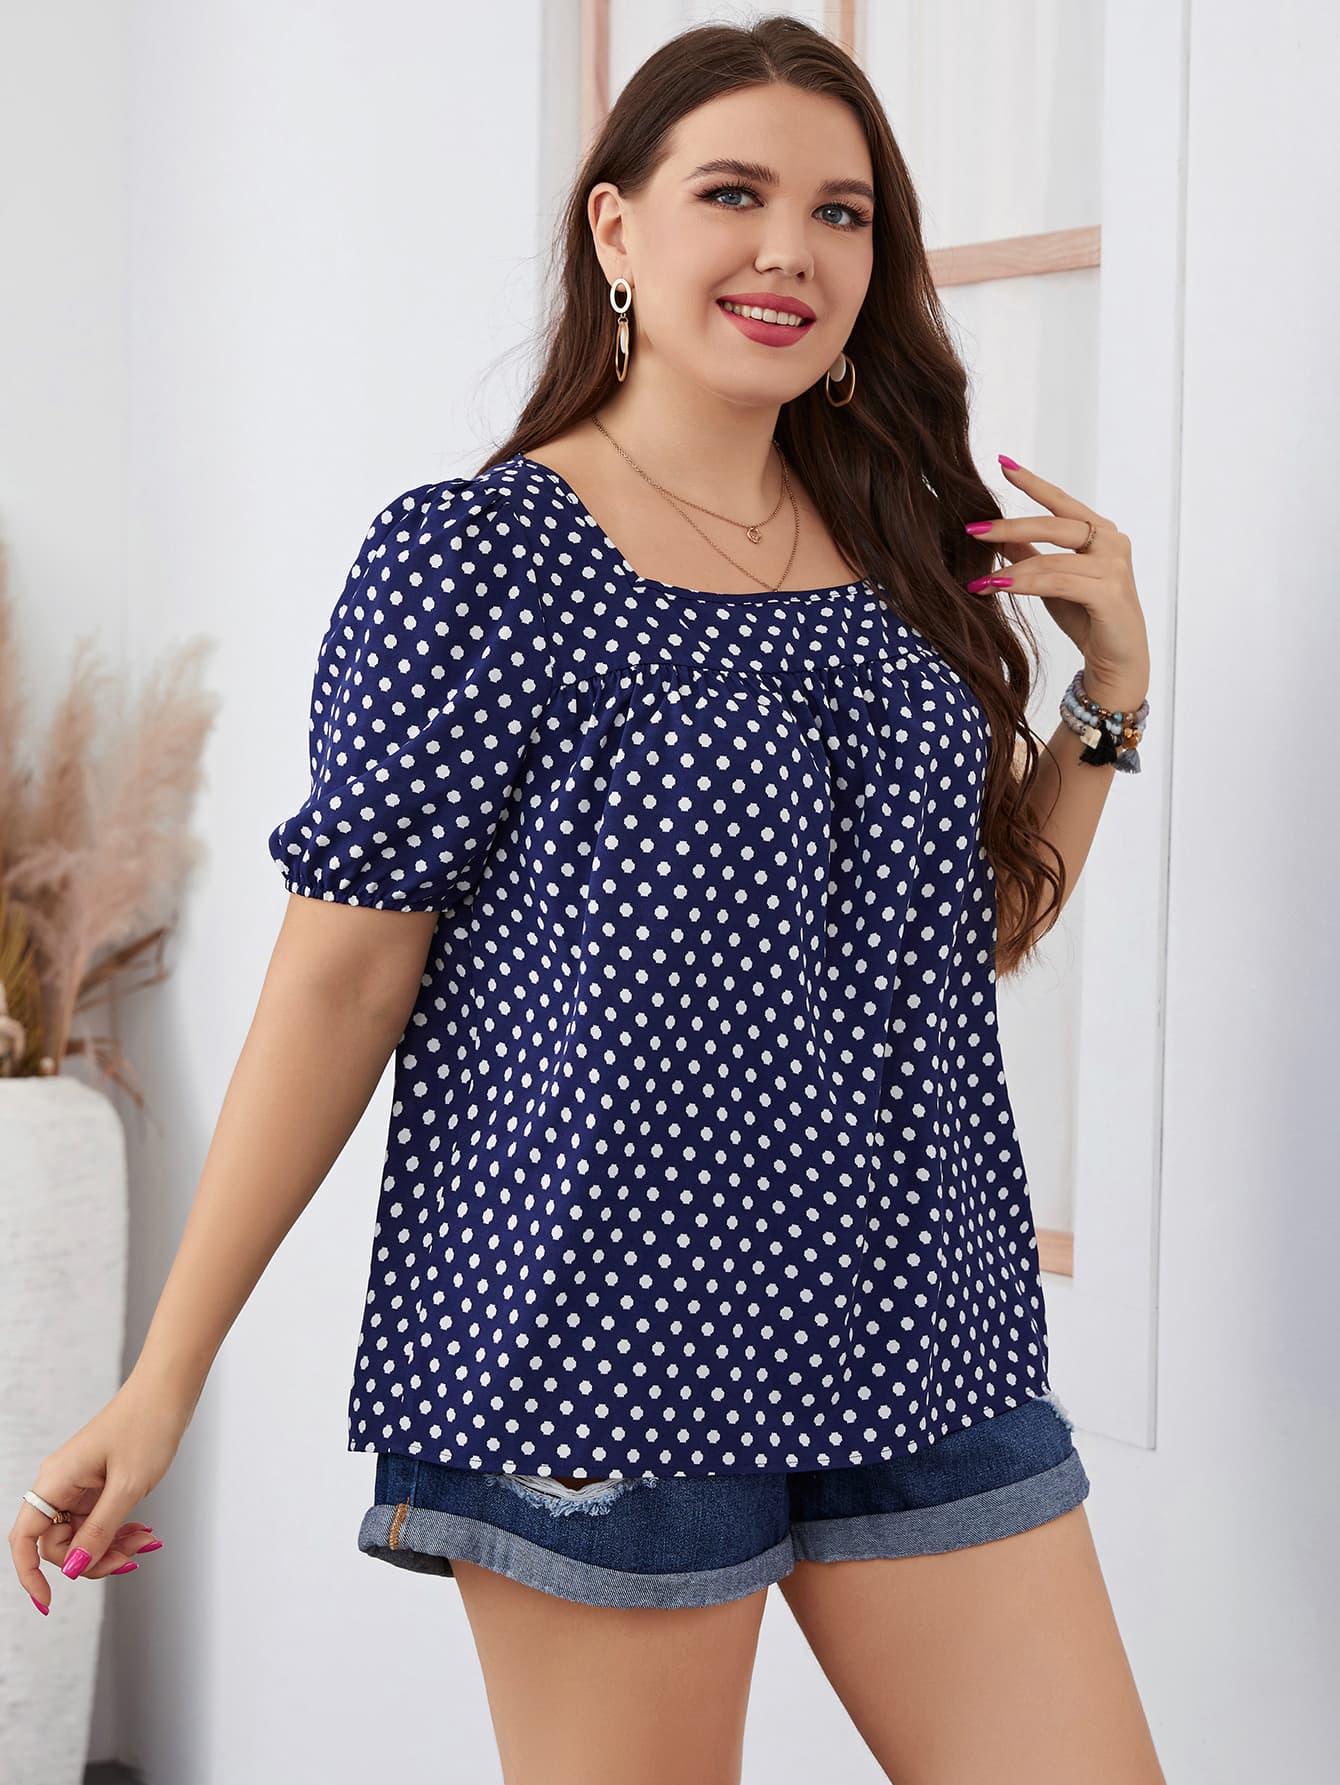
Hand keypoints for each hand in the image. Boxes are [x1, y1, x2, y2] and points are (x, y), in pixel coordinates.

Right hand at [9, 1376, 181, 1614]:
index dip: (30, 1574)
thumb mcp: (126, 1488)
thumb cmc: (147, 1426)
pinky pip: (99, 1520)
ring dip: (111, 1546)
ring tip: (145, 1541)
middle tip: (130, 1559)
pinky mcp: (98, 1483)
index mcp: (56, 1481)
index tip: (47, 1602)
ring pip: (83, 1535)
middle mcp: (61, 1483)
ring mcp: (79, 1483)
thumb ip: (99, 1532)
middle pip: (59, 1544)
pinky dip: (119, 1530)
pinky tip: (144, 1532)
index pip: (25, 1538)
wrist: (168, 1391)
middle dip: (92, 1559)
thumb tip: (74, 1570)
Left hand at [964, 455, 1150, 710]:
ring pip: (1050, 559)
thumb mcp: (1052, 581)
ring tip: (977, 580)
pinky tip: (997, 587)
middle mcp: (1112, 542)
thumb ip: (1032, 556)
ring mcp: (1114, 565)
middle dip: (1009, 527)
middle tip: (972, 529)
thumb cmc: (1087, 618)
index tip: (1003, 463)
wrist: (1116, 661)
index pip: (1061, 502)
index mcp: (1100, 533)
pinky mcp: (1109, 592)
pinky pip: (1057, 582)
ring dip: (1010, 570)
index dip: (1032, 482)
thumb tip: (999, 536)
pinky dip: (1023, 584)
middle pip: (1053, 524)